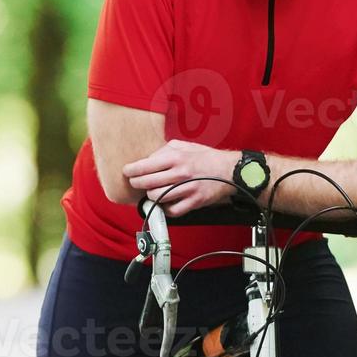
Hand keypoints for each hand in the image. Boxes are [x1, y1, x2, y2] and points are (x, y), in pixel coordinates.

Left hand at [122, 140, 238, 215]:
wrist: (229, 171)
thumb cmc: (205, 157)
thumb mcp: (184, 146)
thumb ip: (164, 150)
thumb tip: (147, 159)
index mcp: (176, 157)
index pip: (145, 166)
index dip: (131, 171)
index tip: (127, 172)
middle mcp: (180, 173)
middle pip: (147, 183)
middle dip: (137, 184)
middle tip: (136, 183)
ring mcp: (187, 189)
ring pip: (157, 198)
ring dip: (150, 196)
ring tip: (151, 192)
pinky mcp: (194, 202)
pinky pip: (172, 210)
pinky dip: (165, 208)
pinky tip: (164, 202)